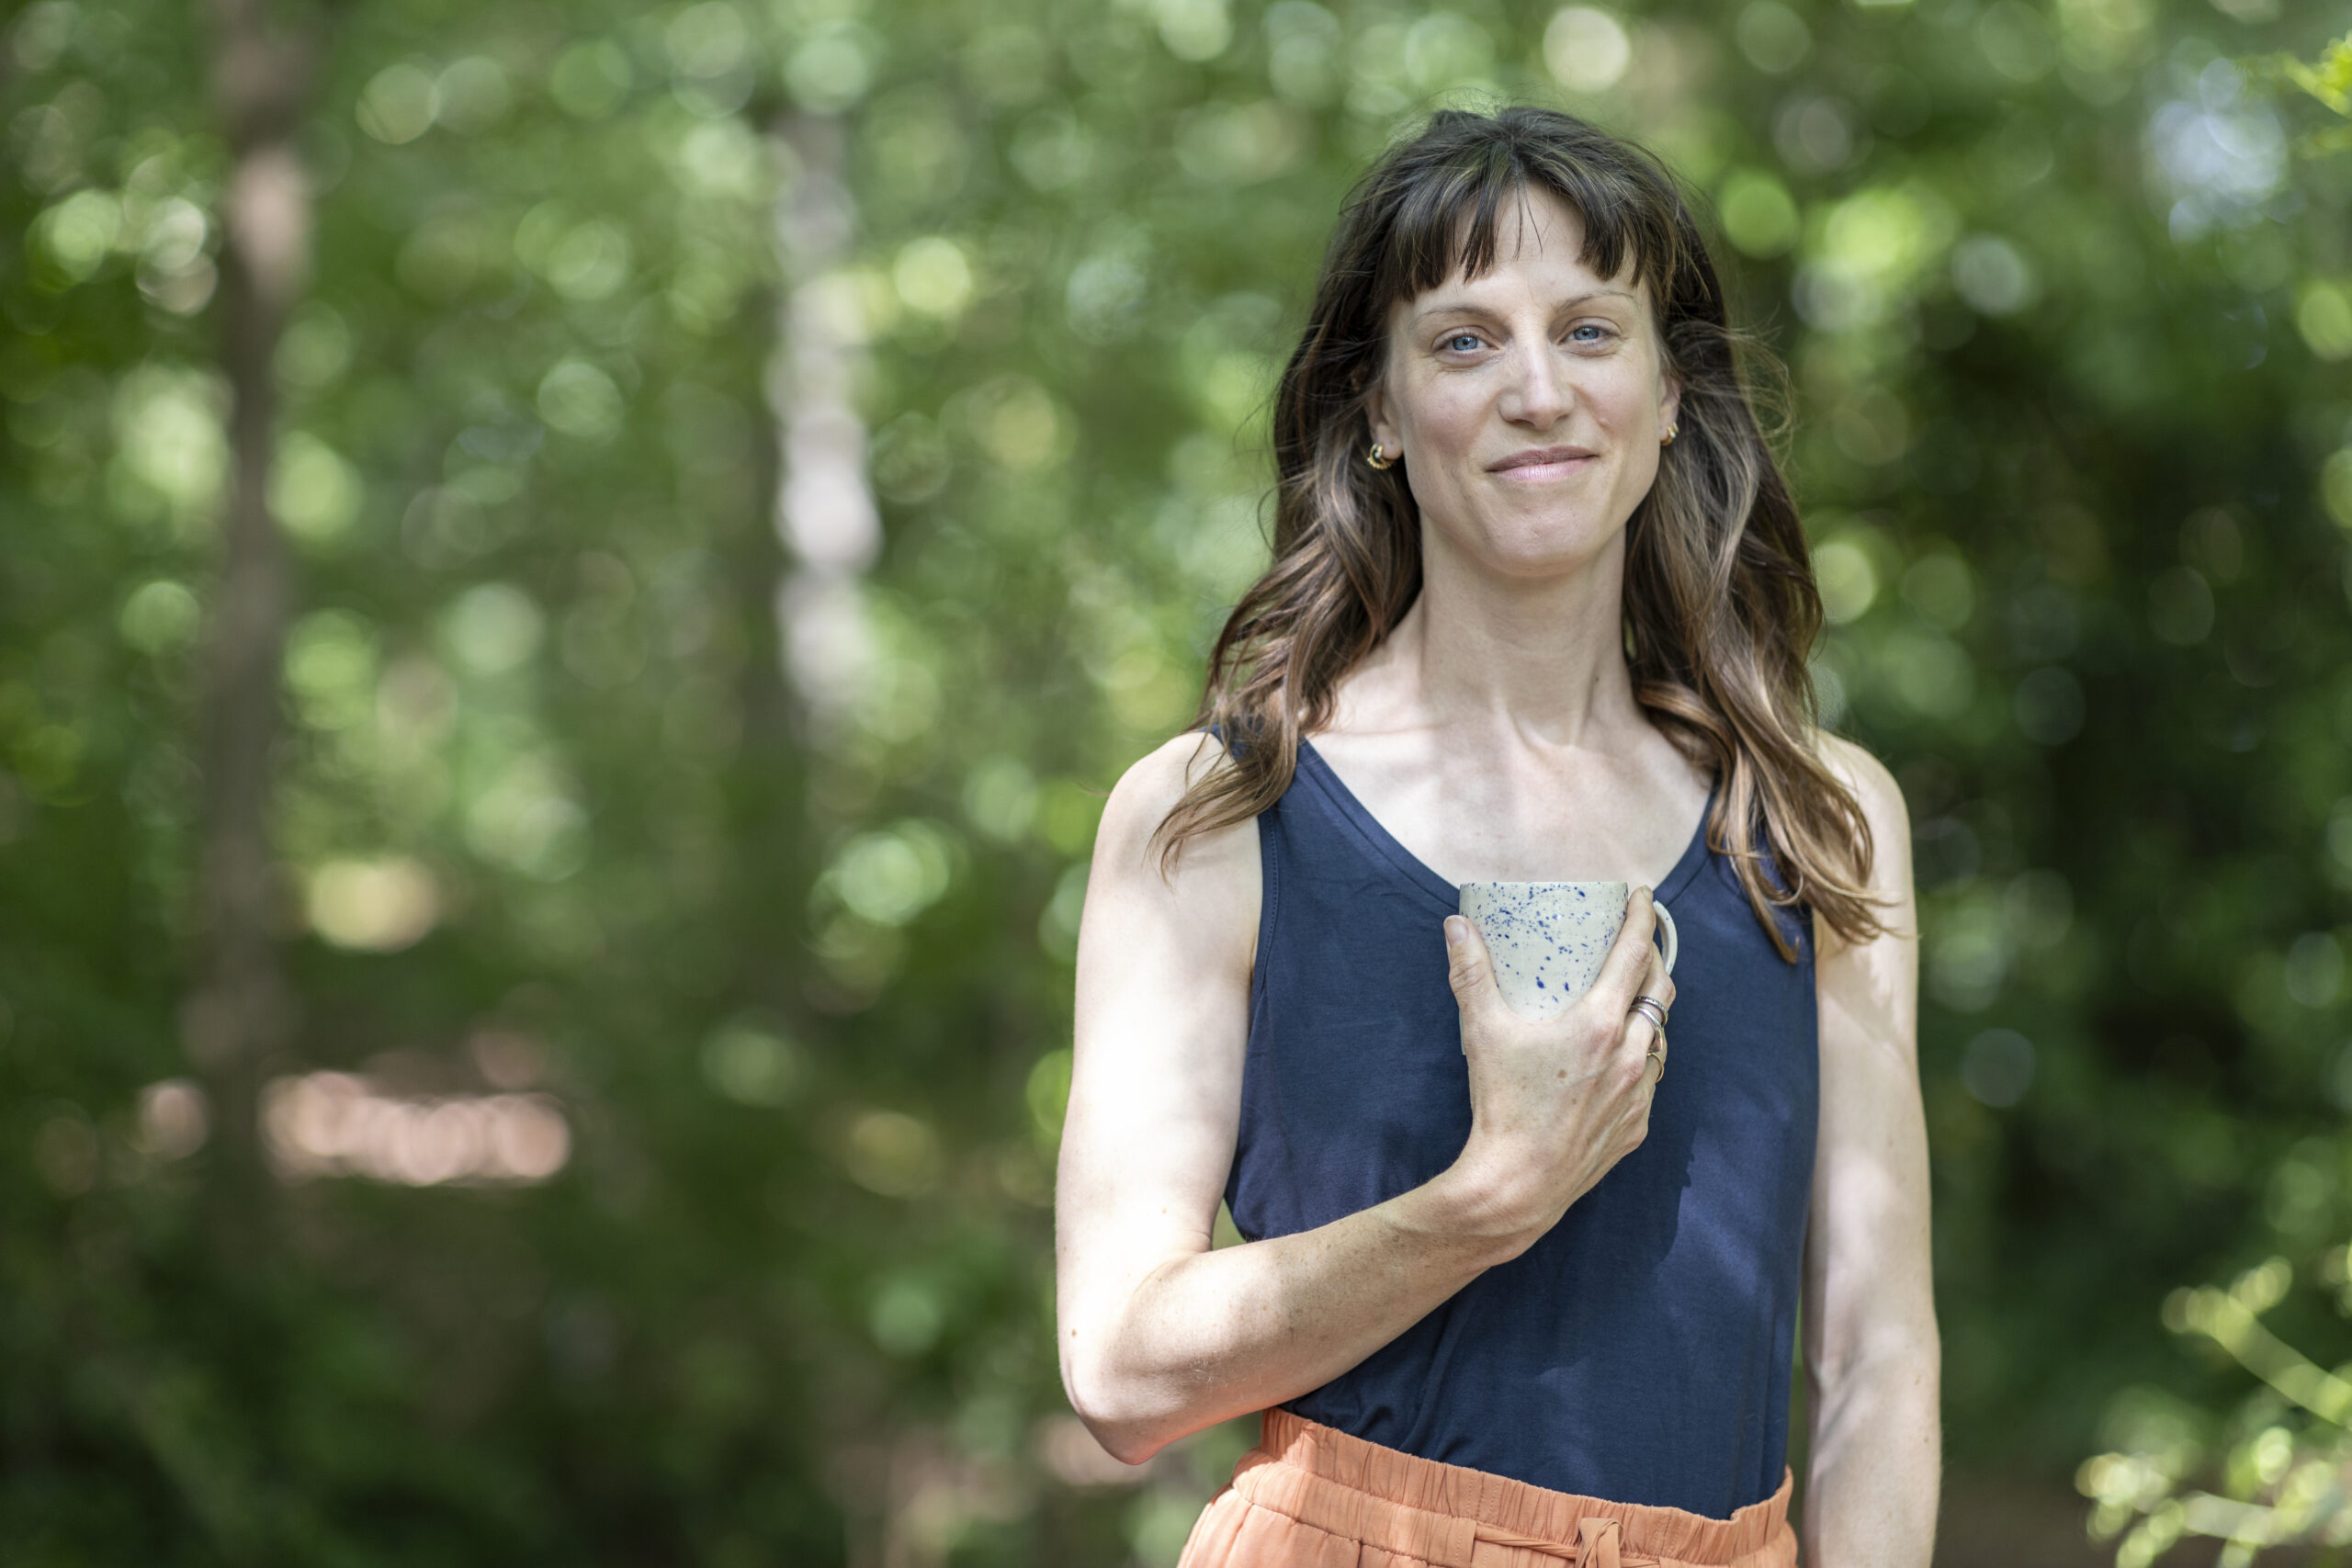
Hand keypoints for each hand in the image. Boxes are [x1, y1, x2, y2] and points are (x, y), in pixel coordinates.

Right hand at [1437, 887, 1676, 1252]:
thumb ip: (1471, 974)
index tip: (1643, 898)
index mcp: (1599, 1023)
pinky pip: (1650, 1081)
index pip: (1634, 955)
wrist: (1519, 1183)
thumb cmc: (1501, 1104)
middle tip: (1638, 944)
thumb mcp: (1482, 1031)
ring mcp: (1638, 1093)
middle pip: (1660, 991)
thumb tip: (1457, 927)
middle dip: (1653, 960)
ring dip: (1649, 1013)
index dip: (1643, 920)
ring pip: (1660, 1037)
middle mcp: (1630, 1054)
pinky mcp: (1636, 1126)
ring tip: (1629, 1002)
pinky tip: (1618, 1061)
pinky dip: (1640, 1060)